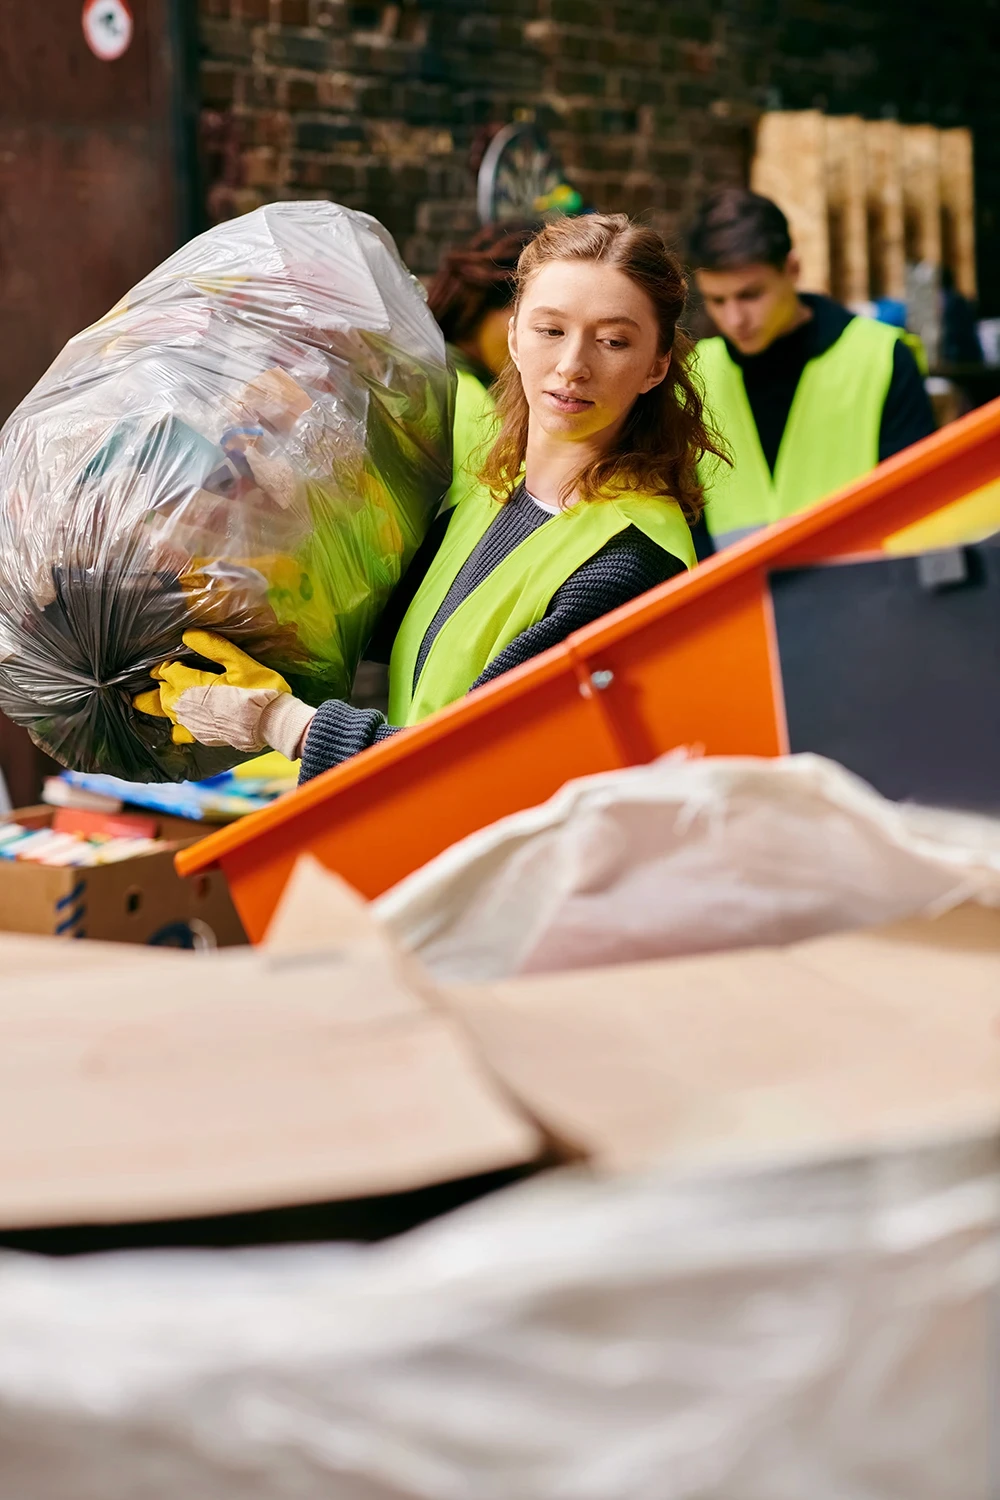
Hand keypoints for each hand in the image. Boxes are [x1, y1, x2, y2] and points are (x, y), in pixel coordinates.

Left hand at [134, 630, 315, 758]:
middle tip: (164, 678)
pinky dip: (176, 726)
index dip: (169, 665)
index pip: (168, 671)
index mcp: (191, 684)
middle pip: (162, 694)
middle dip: (162, 684)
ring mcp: (193, 725)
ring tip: (161, 698)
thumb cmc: (259, 691)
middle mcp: (186, 706)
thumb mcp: (240, 662)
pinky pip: (180, 733)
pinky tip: (180, 723)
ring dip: (164, 704)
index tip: (174, 661)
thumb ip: (213, 647)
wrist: (273, 724)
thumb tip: (187, 634)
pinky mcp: (202, 737)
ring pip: (167, 714)